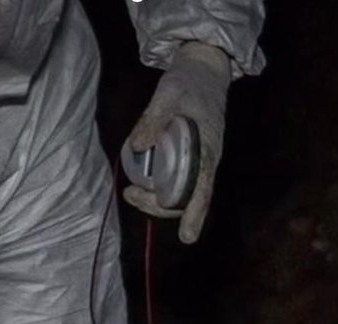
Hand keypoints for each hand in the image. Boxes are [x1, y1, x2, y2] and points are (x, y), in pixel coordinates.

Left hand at [124, 43, 230, 244]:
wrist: (205, 71)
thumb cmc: (189, 82)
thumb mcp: (168, 94)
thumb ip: (152, 119)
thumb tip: (137, 146)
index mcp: (207, 150)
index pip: (203, 190)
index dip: (195, 215)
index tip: (186, 238)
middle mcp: (205, 162)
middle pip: (186, 200)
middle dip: (158, 206)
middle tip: (130, 195)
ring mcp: (199, 163)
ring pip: (179, 195)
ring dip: (155, 200)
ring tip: (131, 192)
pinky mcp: (190, 160)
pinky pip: (177, 183)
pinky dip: (158, 189)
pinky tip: (141, 183)